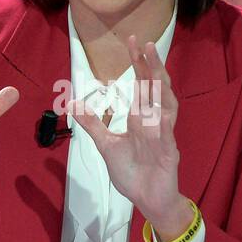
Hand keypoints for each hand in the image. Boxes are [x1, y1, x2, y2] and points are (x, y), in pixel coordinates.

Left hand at [68, 34, 187, 228]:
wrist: (148, 199)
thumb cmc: (132, 172)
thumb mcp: (106, 145)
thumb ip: (93, 124)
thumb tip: (72, 105)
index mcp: (142, 118)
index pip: (142, 84)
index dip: (139, 63)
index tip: (133, 41)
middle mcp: (155, 121)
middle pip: (156, 88)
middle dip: (152, 67)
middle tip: (147, 44)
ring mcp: (164, 136)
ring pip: (167, 106)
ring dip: (162, 88)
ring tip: (156, 69)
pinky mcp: (169, 153)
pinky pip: (166, 136)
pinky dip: (163, 125)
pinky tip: (158, 114)